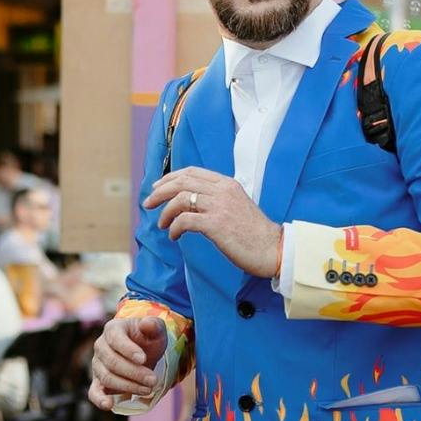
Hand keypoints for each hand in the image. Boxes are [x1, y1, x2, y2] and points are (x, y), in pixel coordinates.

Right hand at [87, 316, 167, 410]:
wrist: (143, 351)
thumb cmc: (148, 339)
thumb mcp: (156, 330)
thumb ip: (154, 325)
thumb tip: (147, 323)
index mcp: (112, 329)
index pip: (115, 339)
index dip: (128, 350)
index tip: (143, 359)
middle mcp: (101, 346)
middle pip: (112, 362)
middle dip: (134, 373)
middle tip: (153, 380)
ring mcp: (97, 365)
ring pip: (107, 377)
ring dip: (128, 386)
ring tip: (148, 389)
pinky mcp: (98, 381)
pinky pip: (94, 392)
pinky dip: (99, 399)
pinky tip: (109, 405)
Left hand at [144, 167, 282, 278]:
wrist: (273, 249)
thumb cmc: (255, 233)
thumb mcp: (238, 205)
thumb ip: (219, 199)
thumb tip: (193, 202)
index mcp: (227, 184)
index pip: (192, 172)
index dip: (171, 177)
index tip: (157, 186)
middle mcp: (222, 191)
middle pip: (182, 182)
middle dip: (160, 191)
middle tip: (148, 203)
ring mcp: (219, 207)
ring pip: (180, 200)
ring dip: (165, 213)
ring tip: (162, 224)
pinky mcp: (216, 225)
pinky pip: (184, 220)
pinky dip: (174, 228)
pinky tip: (173, 236)